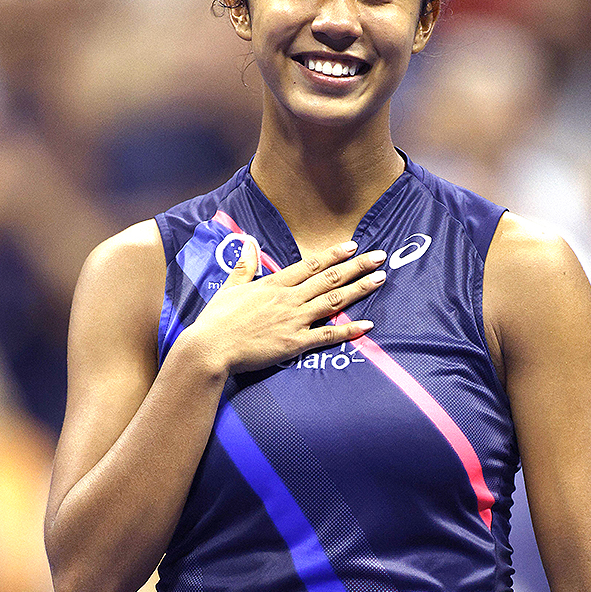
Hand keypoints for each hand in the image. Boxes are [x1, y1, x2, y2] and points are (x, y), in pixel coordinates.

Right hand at [187, 238, 386, 374]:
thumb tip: (248, 243)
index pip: (310, 265)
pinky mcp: (295, 343)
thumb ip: (244, 266)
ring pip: (333, 301)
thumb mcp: (229, 288)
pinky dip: (348, 330)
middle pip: (329, 279)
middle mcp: (288, 299)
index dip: (334, 254)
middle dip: (357, 266)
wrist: (211, 348)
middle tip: (379, 256)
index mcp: (273, 285)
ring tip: (380, 279)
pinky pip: (327, 335)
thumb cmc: (216, 321)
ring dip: (359, 289)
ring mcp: (294, 320)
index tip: (352, 245)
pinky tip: (367, 324)